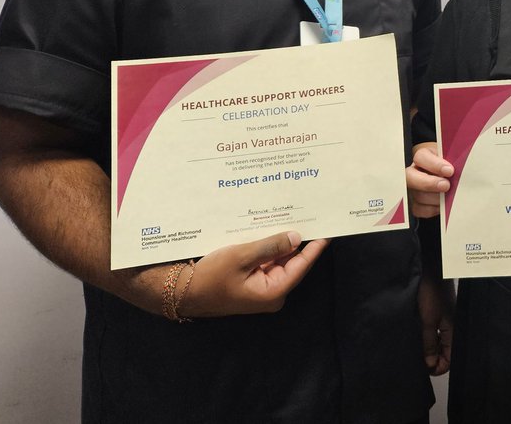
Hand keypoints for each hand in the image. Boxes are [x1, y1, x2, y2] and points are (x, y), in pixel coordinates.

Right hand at [174, 230, 328, 317]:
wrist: (182, 292)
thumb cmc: (210, 277)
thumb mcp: (241, 257)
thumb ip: (270, 246)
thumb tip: (296, 237)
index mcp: (273, 292)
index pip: (302, 265)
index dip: (315, 245)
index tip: (328, 229)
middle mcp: (272, 293)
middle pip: (292, 262)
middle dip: (298, 240)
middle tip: (309, 216)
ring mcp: (262, 288)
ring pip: (279, 260)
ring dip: (282, 242)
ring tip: (293, 217)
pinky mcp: (252, 282)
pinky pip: (266, 262)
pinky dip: (269, 247)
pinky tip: (271, 228)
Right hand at [407, 142, 453, 218]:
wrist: (451, 176)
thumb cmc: (451, 165)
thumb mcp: (452, 159)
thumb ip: (454, 161)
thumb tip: (460, 167)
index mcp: (423, 157)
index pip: (421, 157)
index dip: (434, 165)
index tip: (449, 171)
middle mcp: (415, 172)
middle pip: (411, 177)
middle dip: (429, 183)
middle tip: (446, 186)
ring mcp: (414, 188)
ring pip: (417, 195)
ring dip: (435, 198)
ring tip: (448, 197)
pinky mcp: (416, 203)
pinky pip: (419, 209)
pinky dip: (432, 209)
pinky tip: (443, 205)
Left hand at [417, 274, 454, 375]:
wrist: (432, 269)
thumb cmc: (431, 293)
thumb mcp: (427, 322)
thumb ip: (429, 344)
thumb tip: (430, 365)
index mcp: (453, 332)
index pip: (449, 360)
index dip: (436, 367)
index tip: (422, 368)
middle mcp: (452, 327)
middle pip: (445, 353)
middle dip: (432, 359)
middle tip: (417, 359)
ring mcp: (446, 320)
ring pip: (439, 342)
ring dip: (429, 347)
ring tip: (416, 347)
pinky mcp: (440, 313)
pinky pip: (436, 332)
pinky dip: (428, 337)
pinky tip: (418, 334)